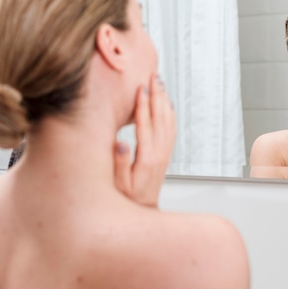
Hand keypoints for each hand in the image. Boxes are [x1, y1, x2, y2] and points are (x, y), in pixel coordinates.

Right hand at [114, 75, 175, 206]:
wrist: (142, 211)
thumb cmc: (127, 199)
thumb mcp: (118, 185)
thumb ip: (119, 164)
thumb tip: (121, 143)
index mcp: (147, 159)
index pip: (145, 125)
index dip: (143, 105)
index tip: (141, 88)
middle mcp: (159, 155)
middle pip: (160, 119)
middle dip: (157, 96)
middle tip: (154, 77)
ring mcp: (164, 154)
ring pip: (168, 122)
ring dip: (164, 102)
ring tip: (161, 84)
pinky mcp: (164, 155)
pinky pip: (170, 130)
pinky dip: (169, 114)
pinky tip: (167, 105)